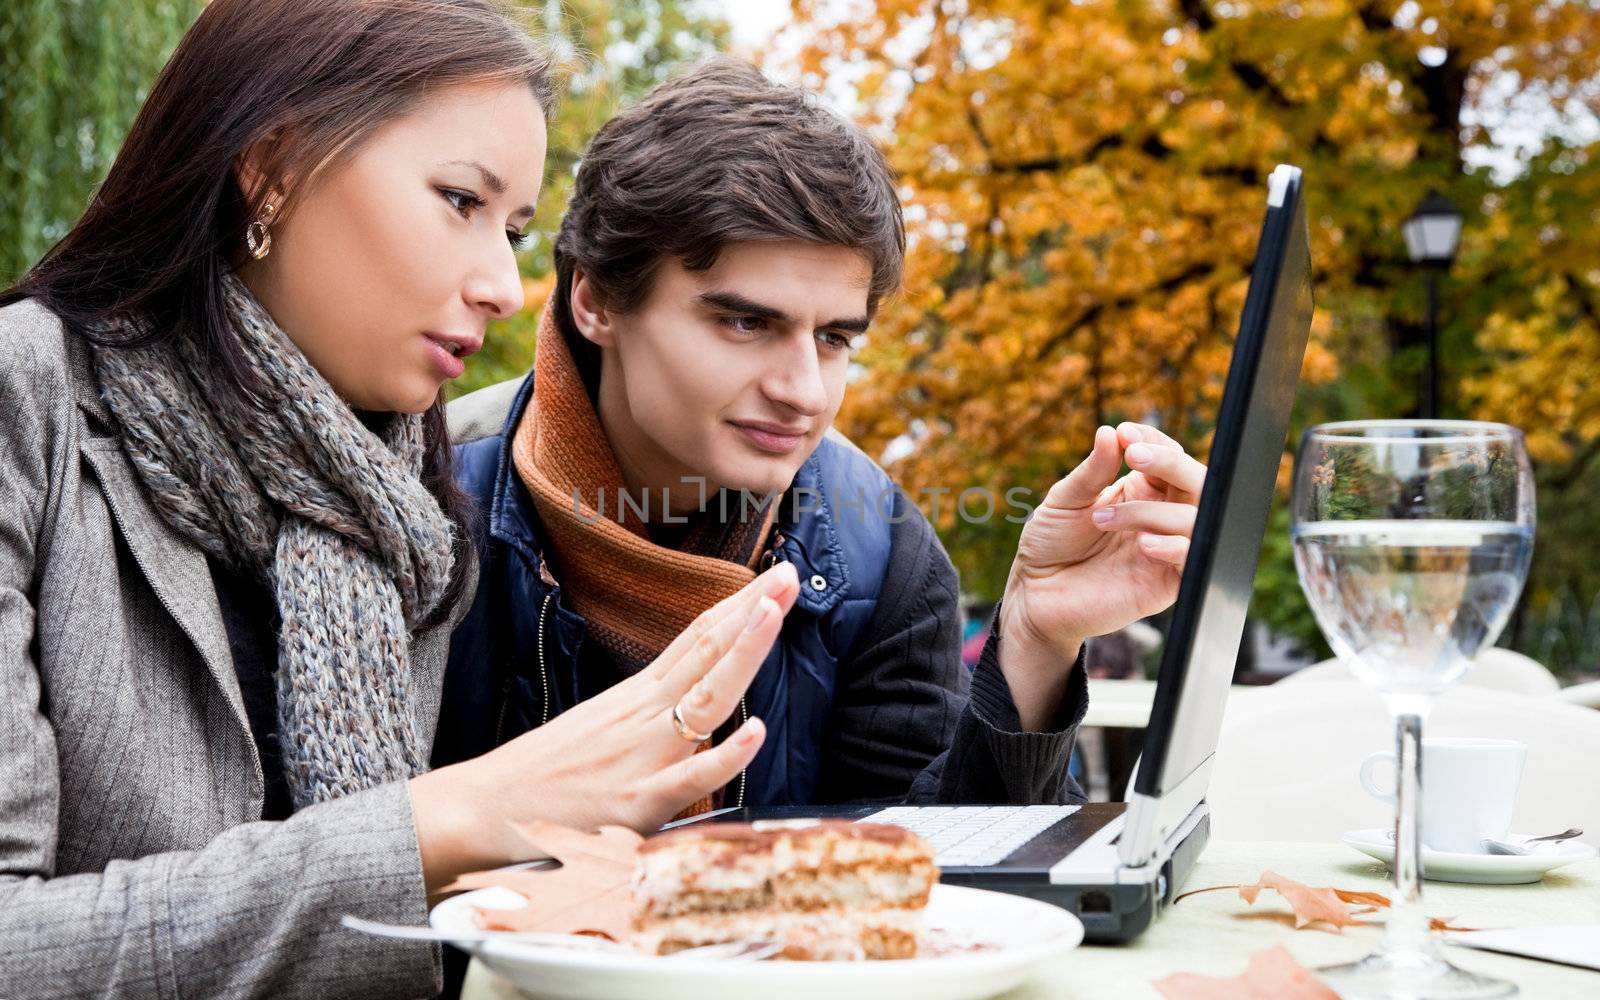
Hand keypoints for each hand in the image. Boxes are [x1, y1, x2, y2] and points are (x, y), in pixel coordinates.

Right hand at [411, 561, 799, 892]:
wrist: (476, 811)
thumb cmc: (538, 779)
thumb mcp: (599, 731)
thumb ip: (648, 718)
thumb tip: (692, 704)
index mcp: (635, 699)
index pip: (697, 640)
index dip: (738, 607)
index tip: (774, 577)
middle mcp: (642, 716)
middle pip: (706, 652)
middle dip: (752, 610)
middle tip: (790, 572)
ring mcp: (642, 757)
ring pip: (705, 697)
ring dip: (743, 652)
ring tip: (774, 612)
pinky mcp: (636, 804)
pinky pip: (689, 778)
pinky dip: (725, 754)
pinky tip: (756, 731)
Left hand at [998, 422, 1204, 729]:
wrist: (1036, 596)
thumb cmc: (1050, 545)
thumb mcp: (1064, 500)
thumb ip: (1091, 471)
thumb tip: (1109, 433)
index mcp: (1140, 491)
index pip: (1168, 457)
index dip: (1154, 441)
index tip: (1125, 434)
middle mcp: (1160, 516)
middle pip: (1195, 481)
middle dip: (1170, 462)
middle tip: (1133, 455)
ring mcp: (1165, 549)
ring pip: (1195, 517)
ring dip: (1150, 511)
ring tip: (1101, 520)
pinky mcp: (1167, 583)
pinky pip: (1193, 559)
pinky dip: (1175, 546)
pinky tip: (1143, 544)